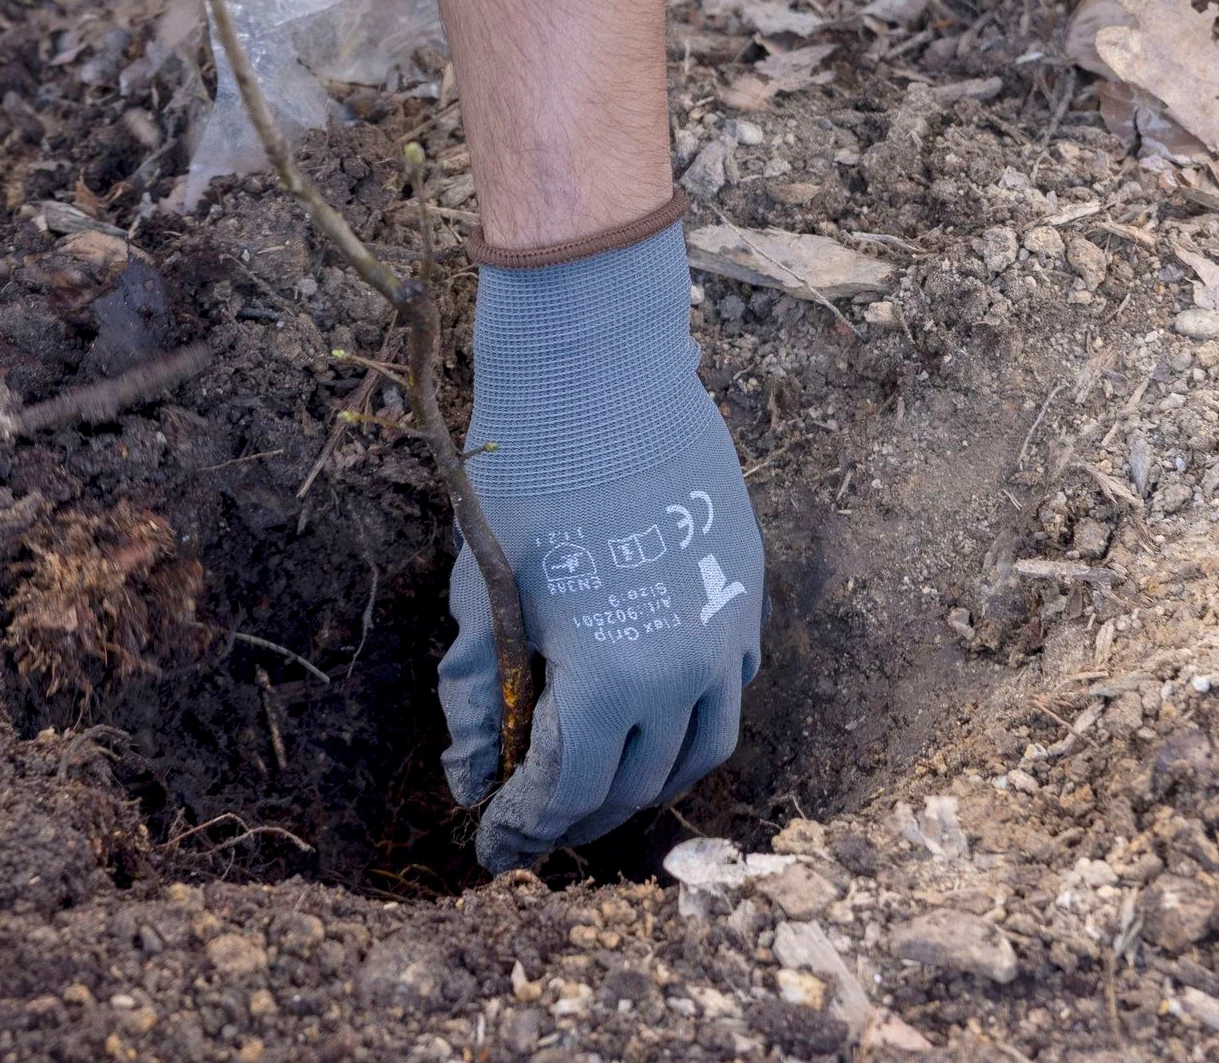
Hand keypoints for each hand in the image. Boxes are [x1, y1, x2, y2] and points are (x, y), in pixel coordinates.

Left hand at [439, 220, 762, 870]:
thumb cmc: (528, 474)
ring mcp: (728, 633)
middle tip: (532, 825)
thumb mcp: (485, 590)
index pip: (565, 789)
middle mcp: (686, 669)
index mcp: (612, 675)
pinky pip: (730, 691)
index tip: (491, 847)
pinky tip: (646, 718)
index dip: (523, 827)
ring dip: (643, 783)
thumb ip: (480, 693)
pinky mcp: (747, 594)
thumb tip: (471, 775)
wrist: (603, 372)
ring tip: (592, 787)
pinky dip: (687, 724)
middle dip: (577, 816)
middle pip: (633, 784)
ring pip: (699, 750)